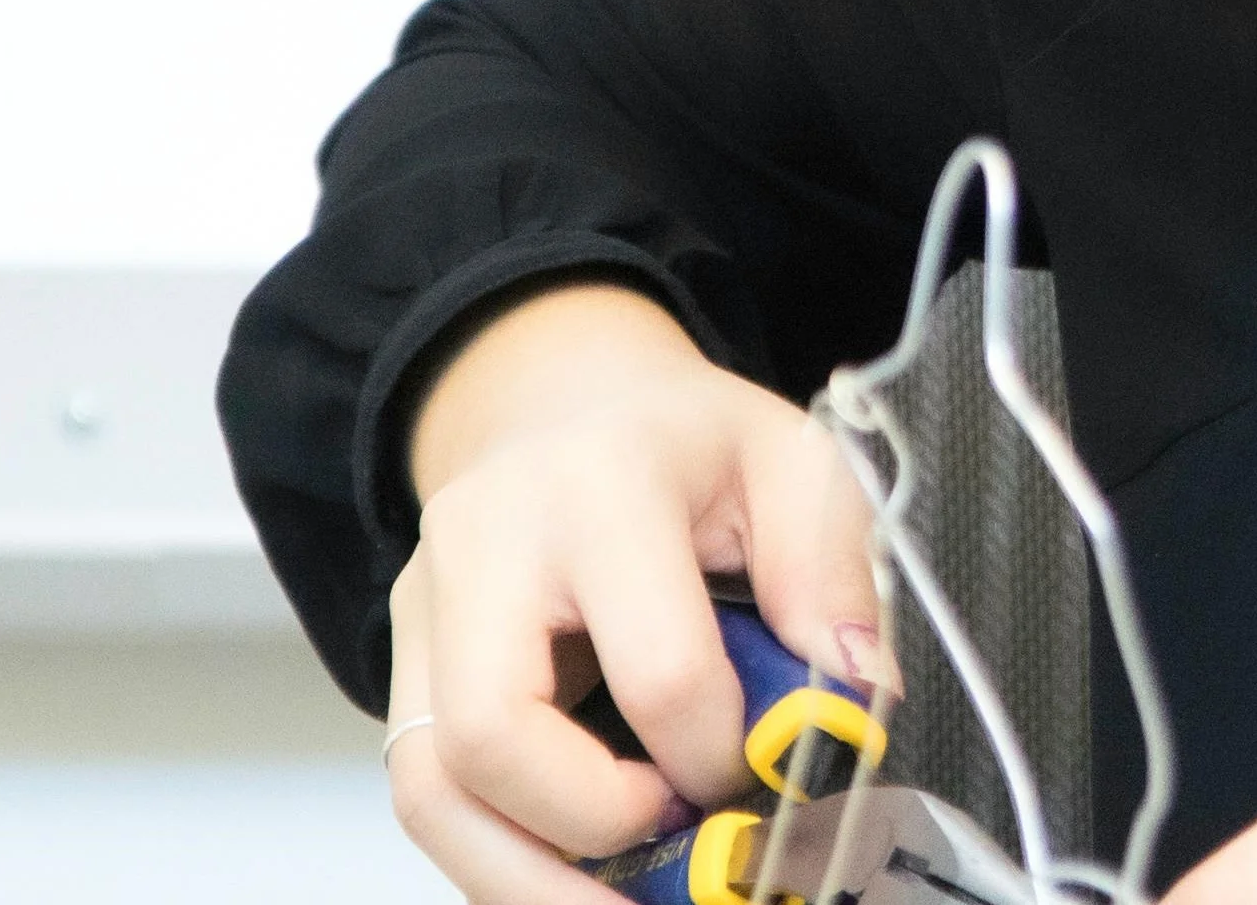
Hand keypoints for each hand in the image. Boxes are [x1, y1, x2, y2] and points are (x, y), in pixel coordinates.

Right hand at [384, 279, 888, 904]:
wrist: (552, 401)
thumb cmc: (679, 441)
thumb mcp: (788, 462)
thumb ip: (832, 574)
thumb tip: (851, 704)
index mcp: (598, 488)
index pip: (656, 668)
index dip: (721, 755)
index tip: (763, 773)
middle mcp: (483, 551)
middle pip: (490, 736)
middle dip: (596, 827)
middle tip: (679, 834)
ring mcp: (426, 619)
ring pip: (432, 791)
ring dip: (533, 882)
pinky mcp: (405, 675)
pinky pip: (430, 801)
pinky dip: (508, 864)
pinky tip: (584, 882)